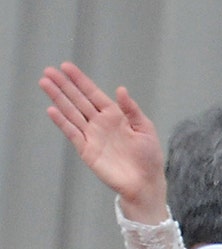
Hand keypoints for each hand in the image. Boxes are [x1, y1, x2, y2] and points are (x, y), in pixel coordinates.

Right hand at [40, 62, 168, 221]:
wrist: (145, 182)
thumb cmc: (149, 156)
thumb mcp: (145, 129)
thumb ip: (132, 110)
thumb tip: (121, 89)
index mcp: (116, 115)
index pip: (93, 94)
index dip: (80, 80)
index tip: (66, 67)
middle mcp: (101, 123)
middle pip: (78, 100)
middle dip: (64, 85)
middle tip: (48, 71)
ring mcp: (92, 136)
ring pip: (71, 113)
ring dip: (58, 99)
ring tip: (44, 83)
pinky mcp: (87, 150)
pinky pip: (72, 133)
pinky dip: (62, 121)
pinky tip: (52, 109)